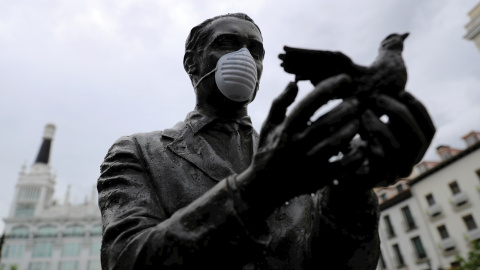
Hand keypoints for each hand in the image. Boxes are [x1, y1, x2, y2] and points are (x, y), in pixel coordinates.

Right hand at [239, 74, 364, 208]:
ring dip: (352, 129)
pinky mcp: (318, 178)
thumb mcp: (269, 126)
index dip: (329, 88)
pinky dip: (356, 155)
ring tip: (358, 122)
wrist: (264, 187)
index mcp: (286, 129)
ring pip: (337, 142)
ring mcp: (308, 162)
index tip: (346, 80)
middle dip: (346, 109)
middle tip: (358, 102)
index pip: (309, 104)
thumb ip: (281, 103)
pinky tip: (361, 146)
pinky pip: (343, 166)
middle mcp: (297, 144)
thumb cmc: (269, 151)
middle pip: (327, 122)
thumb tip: (294, 82)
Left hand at [336, 91, 435, 188]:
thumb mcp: (373, 123)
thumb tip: (392, 76)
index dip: (418, 110)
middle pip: (417, 140)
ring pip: (398, 151)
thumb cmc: (352, 141)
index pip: (429, 130)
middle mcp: (406, 165)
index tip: (402, 91)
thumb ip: (386, 109)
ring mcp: (391, 176)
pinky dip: (369, 142)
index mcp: (412, 151)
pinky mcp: (371, 182)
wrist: (333, 173)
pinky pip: (378, 163)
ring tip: (364, 110)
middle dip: (400, 115)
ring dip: (381, 126)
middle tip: (379, 97)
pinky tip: (356, 128)